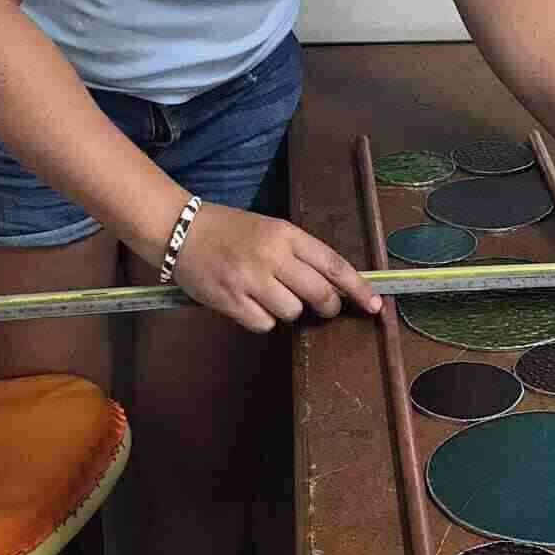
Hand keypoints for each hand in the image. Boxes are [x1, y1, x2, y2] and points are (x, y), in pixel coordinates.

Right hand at [171, 204, 381, 332]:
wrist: (179, 230)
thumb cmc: (229, 229)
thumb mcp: (270, 229)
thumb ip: (300, 254)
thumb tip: (334, 287)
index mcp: (286, 234)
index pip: (334, 265)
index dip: (359, 289)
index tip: (375, 305)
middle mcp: (271, 256)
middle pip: (320, 294)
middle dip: (328, 307)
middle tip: (324, 308)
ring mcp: (250, 280)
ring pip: (293, 312)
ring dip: (289, 311)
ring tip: (270, 295)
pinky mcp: (230, 301)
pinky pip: (265, 324)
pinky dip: (263, 320)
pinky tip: (249, 303)